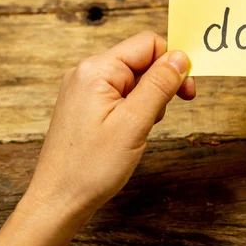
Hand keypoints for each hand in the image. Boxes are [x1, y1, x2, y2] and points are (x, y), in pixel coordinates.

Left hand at [0, 31, 194, 245]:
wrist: (58, 201)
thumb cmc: (91, 167)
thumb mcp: (134, 123)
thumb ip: (159, 85)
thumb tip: (180, 57)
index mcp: (96, 70)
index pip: (147, 44)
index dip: (172, 62)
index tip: (186, 89)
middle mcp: (88, 73)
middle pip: (141, 59)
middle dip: (162, 82)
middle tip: (169, 110)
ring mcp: (85, 89)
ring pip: (134, 78)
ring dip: (149, 97)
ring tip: (142, 127)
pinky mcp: (87, 105)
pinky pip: (122, 93)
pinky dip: (136, 107)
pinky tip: (133, 130)